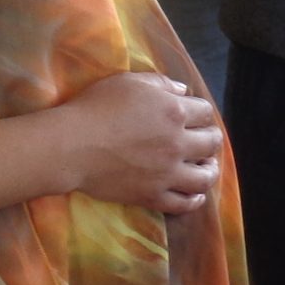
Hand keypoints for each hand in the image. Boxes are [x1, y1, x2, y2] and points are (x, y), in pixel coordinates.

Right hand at [53, 71, 222, 213]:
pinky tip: (194, 194)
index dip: (202, 112)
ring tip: (206, 167)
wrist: (72, 146)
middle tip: (205, 139)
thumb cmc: (96, 107)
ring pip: (205, 177)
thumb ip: (160, 83)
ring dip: (210, 170)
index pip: (205, 112)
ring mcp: (167, 173)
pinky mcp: (153, 196)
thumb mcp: (128, 82)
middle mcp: (178, 143)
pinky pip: (184, 203)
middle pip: (211, 143)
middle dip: (211, 139)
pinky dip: (194, 199)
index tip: (196, 115)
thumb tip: (182, 90)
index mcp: (174, 111)